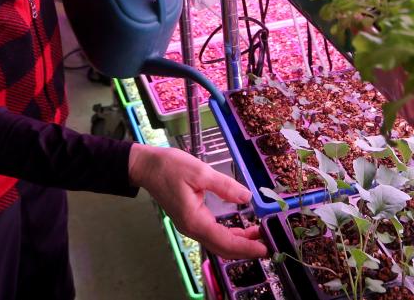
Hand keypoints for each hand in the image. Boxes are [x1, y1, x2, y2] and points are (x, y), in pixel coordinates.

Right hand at [128, 144, 267, 259]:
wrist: (146, 166)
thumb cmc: (170, 167)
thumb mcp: (200, 171)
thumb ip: (224, 186)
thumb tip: (246, 197)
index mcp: (194, 220)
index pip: (225, 241)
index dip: (246, 246)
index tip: (264, 247)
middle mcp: (192, 228)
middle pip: (222, 247)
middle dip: (245, 248)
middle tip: (267, 244)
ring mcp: (190, 225)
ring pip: (218, 242)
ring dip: (239, 242)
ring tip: (259, 235)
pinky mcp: (190, 219)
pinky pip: (213, 234)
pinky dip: (229, 235)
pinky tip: (241, 230)